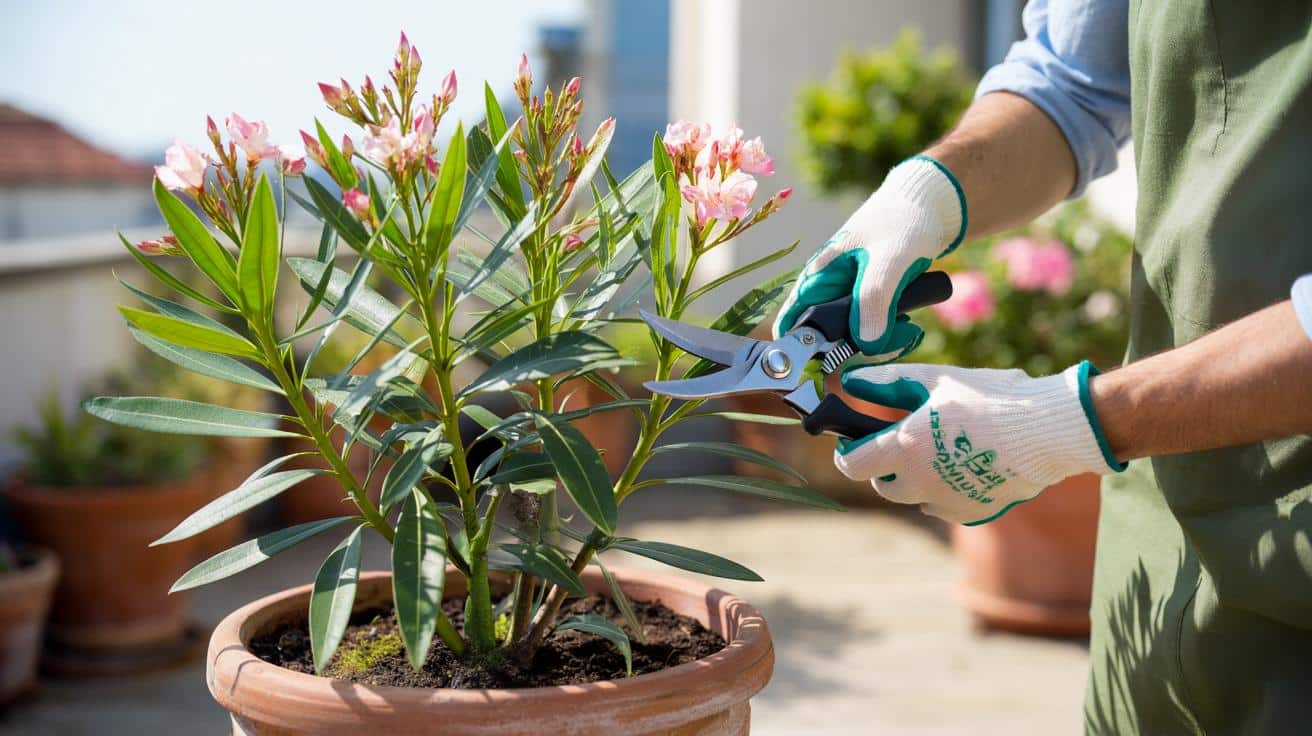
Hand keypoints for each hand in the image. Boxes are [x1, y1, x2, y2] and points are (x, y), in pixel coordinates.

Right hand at [773, 156, 965, 357]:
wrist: (930, 205)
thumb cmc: (902, 222)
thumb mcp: (889, 261)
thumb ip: (874, 300)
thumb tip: (866, 343)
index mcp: (817, 277)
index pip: (791, 323)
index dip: (804, 350)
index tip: (835, 364)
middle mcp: (827, 291)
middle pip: (827, 341)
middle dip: (860, 349)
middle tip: (894, 338)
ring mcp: (849, 298)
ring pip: (854, 340)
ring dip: (882, 343)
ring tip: (909, 329)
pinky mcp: (869, 303)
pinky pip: (873, 332)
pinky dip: (891, 335)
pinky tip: (910, 327)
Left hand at [833, 361, 1123, 524]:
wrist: (1048, 430)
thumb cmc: (990, 398)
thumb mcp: (935, 380)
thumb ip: (888, 382)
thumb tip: (851, 382)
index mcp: (904, 450)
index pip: (852, 464)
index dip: (851, 452)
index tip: (860, 440)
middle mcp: (919, 484)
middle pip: (884, 485)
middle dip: (888, 467)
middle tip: (910, 442)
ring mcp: (945, 503)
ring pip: (916, 497)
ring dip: (920, 479)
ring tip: (947, 449)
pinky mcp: (971, 514)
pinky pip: (946, 506)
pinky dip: (949, 490)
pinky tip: (970, 464)